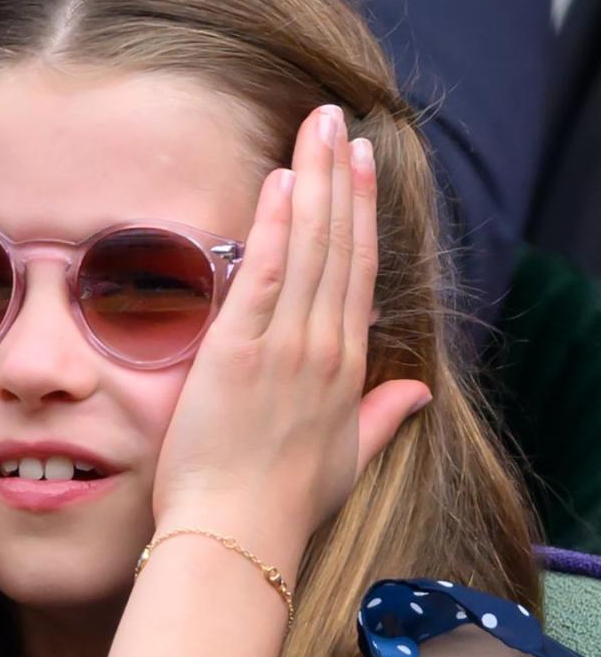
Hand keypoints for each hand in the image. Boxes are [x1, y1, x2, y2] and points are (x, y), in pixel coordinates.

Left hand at [152, 105, 431, 569]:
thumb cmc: (286, 502)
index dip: (361, 213)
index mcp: (346, 367)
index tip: (360, 167)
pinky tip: (278, 180)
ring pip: (307, 246)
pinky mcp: (240, 348)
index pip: (358, 272)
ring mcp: (286, 344)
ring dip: (311, 181)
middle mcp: (323, 345)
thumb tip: (419, 392)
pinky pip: (264, 272)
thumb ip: (384, 415)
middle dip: (338, 177)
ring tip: (315, 128)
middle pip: (337, 245)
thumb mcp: (349, 458)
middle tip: (336, 121)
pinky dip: (272, 224)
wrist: (238, 535)